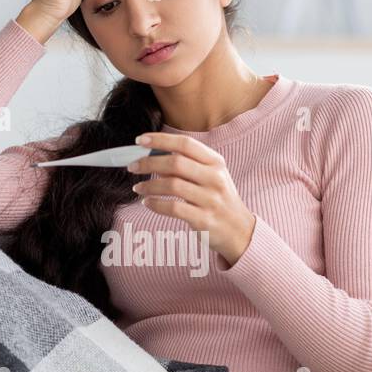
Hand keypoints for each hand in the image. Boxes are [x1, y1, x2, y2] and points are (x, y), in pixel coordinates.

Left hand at [127, 132, 257, 266]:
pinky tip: (147, 202)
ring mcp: (210, 200)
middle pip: (175, 162)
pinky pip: (173, 208)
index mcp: (215, 162)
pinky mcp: (203, 219)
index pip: (185, 144)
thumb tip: (152, 154)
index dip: (160, 140)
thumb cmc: (219, 199)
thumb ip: (188, 164)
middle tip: (132, 166)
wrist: (239, 231)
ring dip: (149, 185)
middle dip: (148, 162)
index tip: (140, 140)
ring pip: (172, 185)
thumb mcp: (211, 176)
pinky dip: (156, 204)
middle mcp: (215, 178)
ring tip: (137, 188)